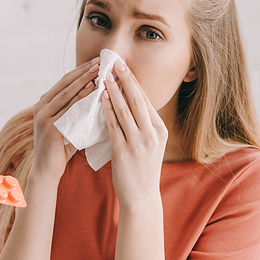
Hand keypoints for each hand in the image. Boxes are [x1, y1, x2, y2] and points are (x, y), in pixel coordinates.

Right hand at [32, 58, 99, 182]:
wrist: (47, 170)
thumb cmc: (61, 149)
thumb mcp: (69, 125)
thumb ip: (76, 110)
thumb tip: (99, 95)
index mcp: (45, 103)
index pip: (65, 81)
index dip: (81, 70)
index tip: (97, 61)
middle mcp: (41, 106)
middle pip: (65, 83)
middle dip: (84, 71)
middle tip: (101, 61)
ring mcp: (43, 115)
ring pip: (66, 93)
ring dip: (83, 80)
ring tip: (99, 71)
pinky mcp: (48, 126)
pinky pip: (68, 109)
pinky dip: (81, 98)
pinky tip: (93, 91)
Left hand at [101, 60, 167, 207]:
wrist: (141, 197)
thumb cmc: (141, 171)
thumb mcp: (149, 145)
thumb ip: (142, 126)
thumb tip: (128, 103)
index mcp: (160, 131)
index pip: (145, 100)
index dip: (134, 82)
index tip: (124, 67)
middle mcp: (152, 134)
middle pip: (137, 100)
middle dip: (125, 79)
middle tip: (114, 62)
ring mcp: (139, 143)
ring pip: (124, 110)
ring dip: (113, 90)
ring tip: (103, 75)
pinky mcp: (124, 152)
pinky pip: (113, 125)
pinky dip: (106, 109)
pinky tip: (100, 98)